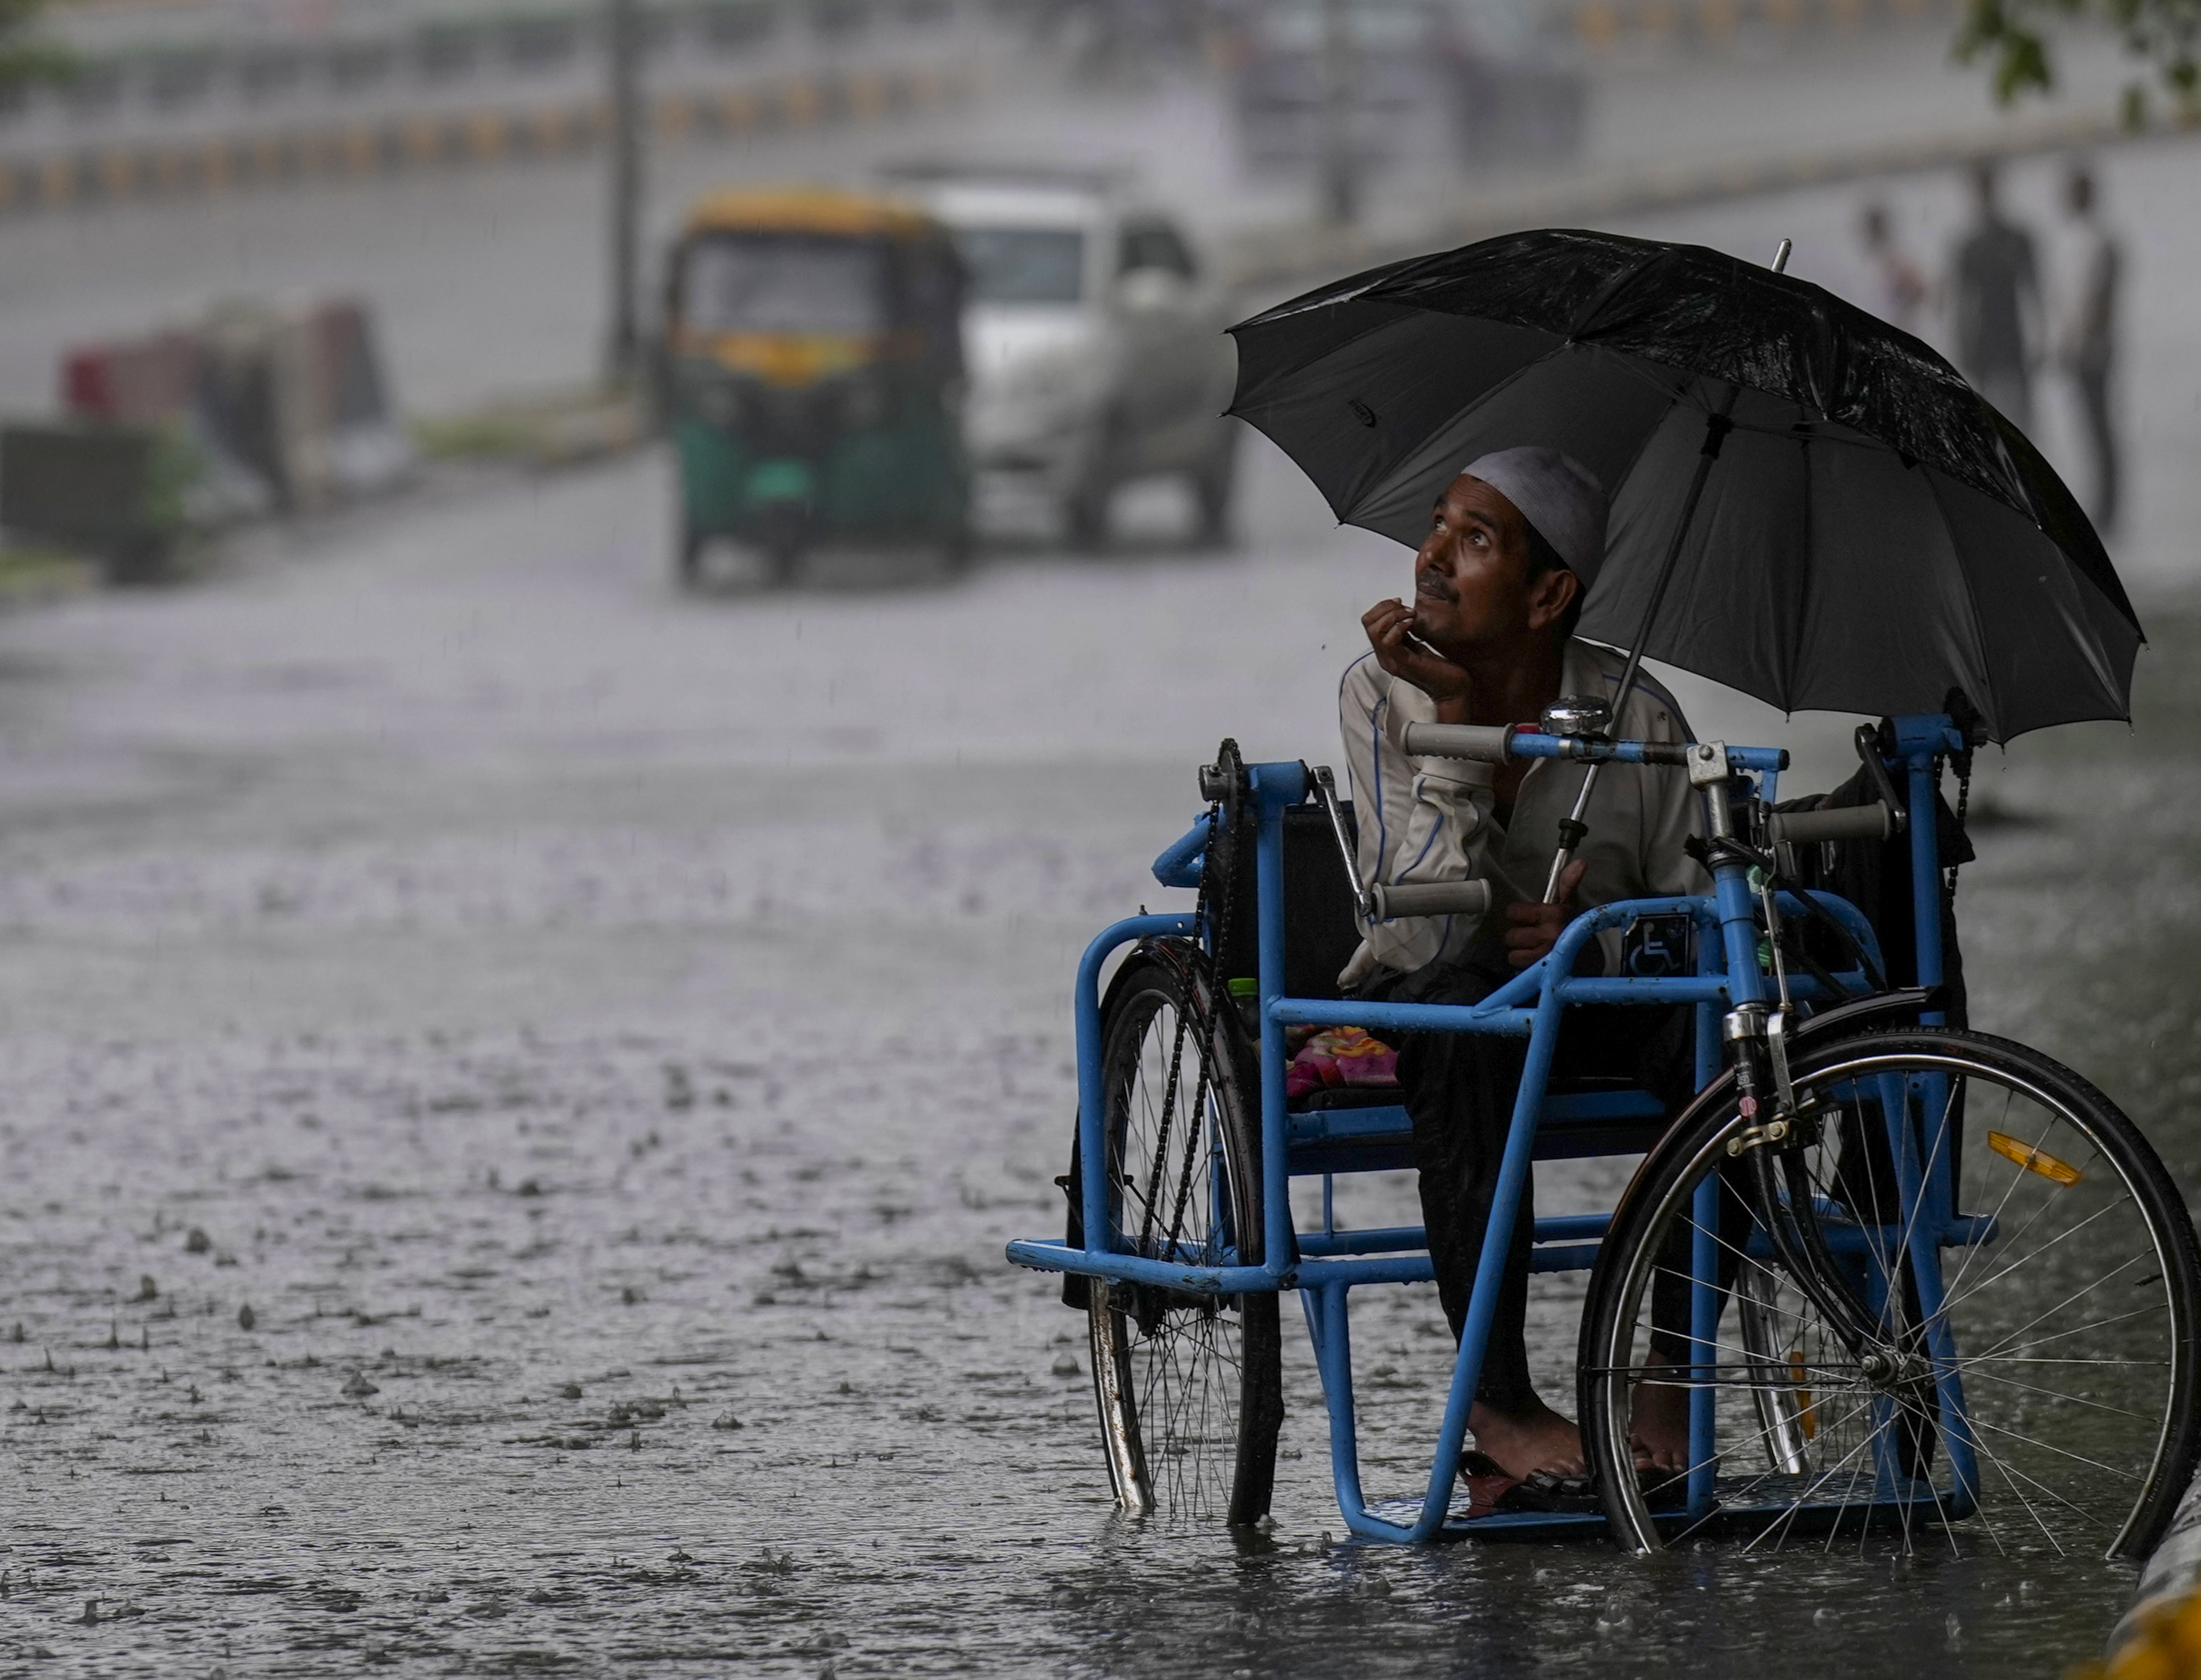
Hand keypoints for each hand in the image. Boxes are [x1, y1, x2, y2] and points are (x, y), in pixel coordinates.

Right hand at [1362, 598, 1471, 718]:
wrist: (1453, 689)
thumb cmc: (1440, 667)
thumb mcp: (1418, 644)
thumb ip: (1406, 632)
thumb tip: (1402, 610)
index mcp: (1386, 651)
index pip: (1368, 622)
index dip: (1382, 607)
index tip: (1401, 603)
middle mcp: (1384, 657)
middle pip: (1368, 623)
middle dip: (1387, 608)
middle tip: (1407, 609)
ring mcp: (1391, 662)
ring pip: (1376, 631)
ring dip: (1394, 616)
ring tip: (1412, 616)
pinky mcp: (1402, 664)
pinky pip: (1389, 641)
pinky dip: (1400, 627)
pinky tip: (1413, 624)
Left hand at [1504, 860, 1585, 969]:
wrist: (1593, 956)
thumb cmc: (1577, 927)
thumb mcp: (1571, 904)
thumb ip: (1568, 883)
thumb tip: (1580, 863)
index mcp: (1552, 915)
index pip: (1514, 912)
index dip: (1518, 913)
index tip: (1526, 916)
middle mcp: (1546, 935)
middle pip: (1511, 935)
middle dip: (1520, 935)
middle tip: (1531, 934)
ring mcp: (1543, 955)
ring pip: (1513, 952)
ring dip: (1521, 950)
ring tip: (1533, 947)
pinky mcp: (1541, 970)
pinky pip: (1519, 965)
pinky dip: (1525, 962)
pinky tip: (1535, 958)